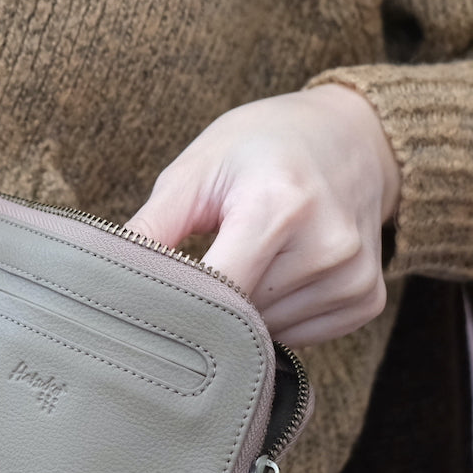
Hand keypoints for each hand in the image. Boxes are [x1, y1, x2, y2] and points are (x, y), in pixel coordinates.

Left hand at [127, 85, 399, 345]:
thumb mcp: (198, 169)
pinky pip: (299, 336)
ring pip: (266, 334)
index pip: (216, 291)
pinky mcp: (366, 299)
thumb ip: (153, 226)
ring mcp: (352, 278)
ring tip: (245, 256)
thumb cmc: (262, 146)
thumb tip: (106, 276)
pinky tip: (277, 270)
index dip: (176, 303)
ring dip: (242, 312)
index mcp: (278, 206)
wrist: (350, 136)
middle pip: (239, 317)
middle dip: (206, 305)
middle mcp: (325, 246)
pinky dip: (276, 315)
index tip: (146, 305)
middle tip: (194, 270)